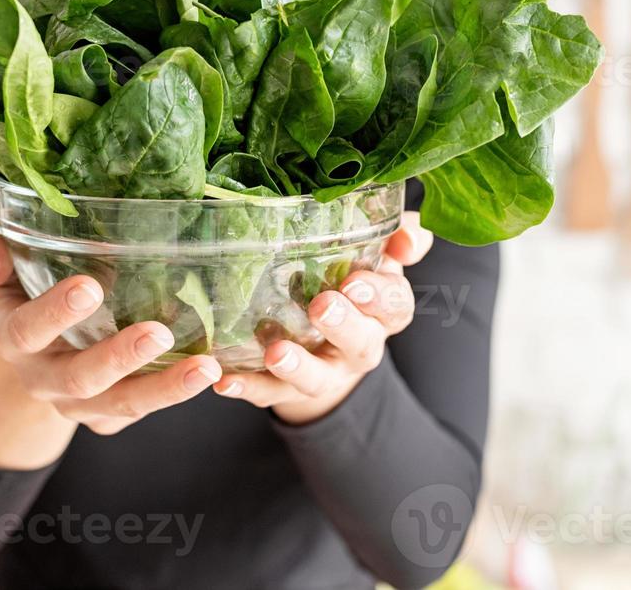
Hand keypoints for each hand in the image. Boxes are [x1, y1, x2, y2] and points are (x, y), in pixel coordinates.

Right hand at [0, 235, 221, 464]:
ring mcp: (78, 405)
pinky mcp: (107, 419)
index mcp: (15, 340)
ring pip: (121, 405)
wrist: (28, 364)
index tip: (89, 286)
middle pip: (79, 378)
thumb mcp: (2, 283)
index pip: (28, 330)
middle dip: (118, 358)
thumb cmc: (24, 302)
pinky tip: (211, 374)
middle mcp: (45, 379)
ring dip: (165, 389)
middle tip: (159, 333)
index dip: (54, 312)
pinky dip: (174, 396)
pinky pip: (140, 413)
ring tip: (206, 368)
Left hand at [213, 212, 432, 424]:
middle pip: (360, 344)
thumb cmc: (351, 285)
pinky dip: (248, 388)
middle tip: (322, 307)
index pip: (395, 306)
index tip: (355, 282)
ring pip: (316, 379)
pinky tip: (225, 381)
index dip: (378, 296)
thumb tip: (405, 237)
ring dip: (297, 367)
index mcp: (383, 313)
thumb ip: (401, 240)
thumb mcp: (379, 258)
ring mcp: (323, 373)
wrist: (329, 345)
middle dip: (342, 326)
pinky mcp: (286, 390)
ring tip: (276, 353)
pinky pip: (268, 394)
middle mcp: (359, 347)